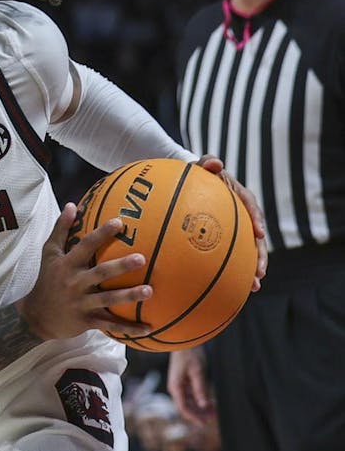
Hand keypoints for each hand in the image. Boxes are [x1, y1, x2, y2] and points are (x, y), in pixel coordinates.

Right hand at [17, 203, 152, 339]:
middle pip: (100, 273)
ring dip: (129, 296)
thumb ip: (60, 229)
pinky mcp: (86, 321)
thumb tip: (72, 205)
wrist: (36, 316)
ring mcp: (81, 303)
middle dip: (120, 266)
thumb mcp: (49, 253)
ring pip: (108, 299)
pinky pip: (110, 325)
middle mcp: (74, 283)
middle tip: (142, 259)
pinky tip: (148, 328)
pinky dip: (129, 329)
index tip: (119, 223)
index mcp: (66, 265)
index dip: (101, 234)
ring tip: (149, 291)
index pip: (85, 246)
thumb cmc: (47, 280)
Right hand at [167, 346, 214, 425]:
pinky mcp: (185, 381)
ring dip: (201, 408)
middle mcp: (176, 388)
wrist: (184, 340)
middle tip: (213, 419)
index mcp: (176, 387)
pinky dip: (201, 400)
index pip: (183, 408)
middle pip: (187, 406)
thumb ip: (200, 389)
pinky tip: (210, 403)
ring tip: (214, 413)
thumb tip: (204, 405)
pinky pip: (192, 395)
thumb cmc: (189, 354)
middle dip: (199, 414)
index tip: (204, 424)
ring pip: (190, 402)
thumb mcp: (197, 372)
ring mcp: (180, 385)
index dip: (194, 417)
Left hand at [196, 155, 266, 291]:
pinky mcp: (227, 238)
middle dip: (260, 256)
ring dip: (252, 269)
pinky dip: (233, 270)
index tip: (259, 233)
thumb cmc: (195, 173)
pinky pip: (232, 255)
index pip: (251, 206)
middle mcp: (243, 214)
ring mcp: (236, 228)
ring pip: (248, 250)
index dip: (257, 219)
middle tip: (260, 273)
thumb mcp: (199, 166)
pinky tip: (230, 288)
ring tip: (254, 287)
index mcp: (240, 195)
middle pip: (255, 237)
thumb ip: (206, 163)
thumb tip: (214, 161)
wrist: (190, 182)